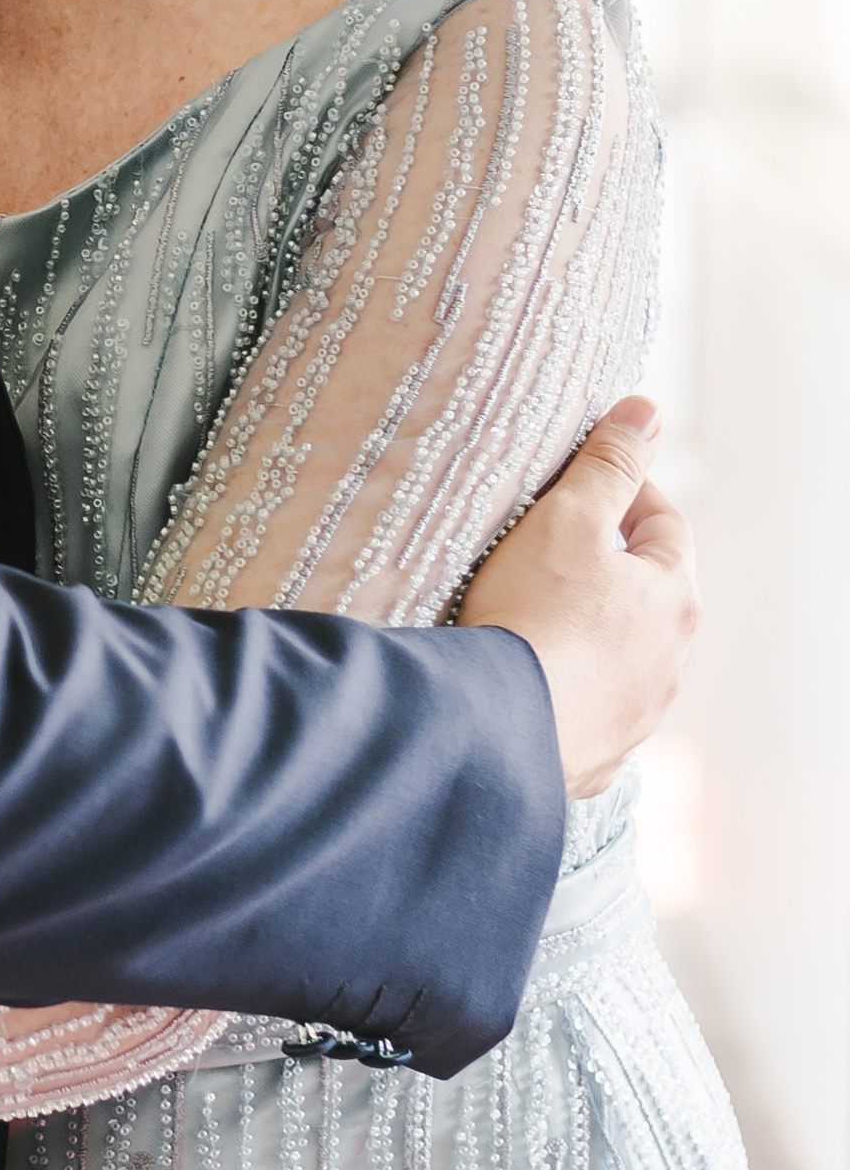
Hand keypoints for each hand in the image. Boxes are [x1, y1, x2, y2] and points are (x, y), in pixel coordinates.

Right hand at [457, 395, 697, 798]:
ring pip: (625, 661)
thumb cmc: (534, 613)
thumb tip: (646, 412)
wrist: (496, 726)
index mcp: (673, 596)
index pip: (666, 527)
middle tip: (556, 550)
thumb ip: (608, 464)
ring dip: (594, 638)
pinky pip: (589, 714)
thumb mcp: (567, 518)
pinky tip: (531, 686)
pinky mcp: (596, 757)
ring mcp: (637, 715)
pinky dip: (569, 694)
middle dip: (612, 570)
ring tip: (539, 621)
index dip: (628, 496)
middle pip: (651, 598)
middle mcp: (670, 661)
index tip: (585, 485)